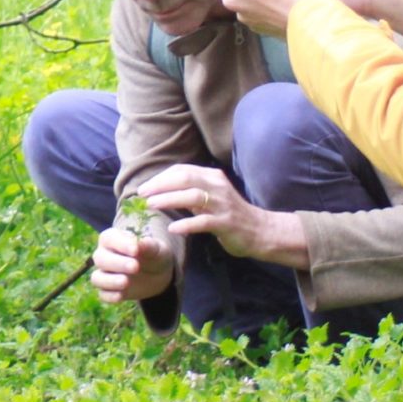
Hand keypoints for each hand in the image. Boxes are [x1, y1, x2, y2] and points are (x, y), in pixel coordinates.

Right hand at [91, 220, 176, 305]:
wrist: (158, 274)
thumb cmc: (154, 255)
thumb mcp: (156, 249)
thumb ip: (148, 246)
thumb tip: (141, 243)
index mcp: (112, 239)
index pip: (109, 238)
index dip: (121, 244)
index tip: (135, 250)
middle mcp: (104, 255)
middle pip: (100, 259)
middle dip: (117, 263)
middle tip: (135, 266)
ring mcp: (105, 274)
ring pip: (97, 278)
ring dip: (110, 281)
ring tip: (126, 282)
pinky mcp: (109, 290)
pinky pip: (103, 295)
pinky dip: (110, 296)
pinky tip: (120, 296)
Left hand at [147, 164, 309, 268]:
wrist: (260, 231)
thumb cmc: (230, 215)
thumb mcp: (211, 197)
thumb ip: (191, 192)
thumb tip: (162, 190)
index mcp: (213, 177)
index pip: (182, 170)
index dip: (161, 178)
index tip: (145, 188)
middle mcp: (218, 186)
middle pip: (185, 179)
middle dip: (160, 185)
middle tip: (142, 195)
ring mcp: (223, 204)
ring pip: (192, 196)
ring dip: (169, 200)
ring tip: (152, 206)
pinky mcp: (226, 223)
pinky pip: (203, 221)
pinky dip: (186, 224)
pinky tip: (173, 228)